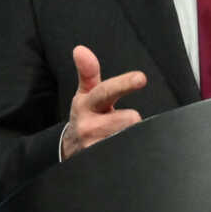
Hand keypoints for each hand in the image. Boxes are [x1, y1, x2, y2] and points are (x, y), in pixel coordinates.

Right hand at [61, 44, 145, 158]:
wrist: (70, 149)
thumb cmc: (85, 116)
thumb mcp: (85, 94)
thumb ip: (87, 72)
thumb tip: (80, 49)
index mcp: (86, 104)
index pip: (105, 91)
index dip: (123, 84)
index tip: (140, 78)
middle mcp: (88, 126)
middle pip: (129, 118)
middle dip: (132, 120)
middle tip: (121, 122)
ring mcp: (94, 146)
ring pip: (131, 136)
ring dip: (132, 135)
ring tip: (118, 134)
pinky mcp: (102, 162)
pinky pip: (129, 153)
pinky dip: (130, 149)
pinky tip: (121, 147)